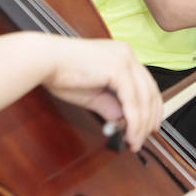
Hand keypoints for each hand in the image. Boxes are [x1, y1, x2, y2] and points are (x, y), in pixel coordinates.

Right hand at [43, 38, 162, 151]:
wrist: (45, 61)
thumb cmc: (62, 72)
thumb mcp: (92, 94)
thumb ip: (110, 105)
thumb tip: (124, 121)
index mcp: (122, 54)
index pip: (146, 83)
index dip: (151, 107)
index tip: (149, 125)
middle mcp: (127, 53)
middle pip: (150, 91)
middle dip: (150, 118)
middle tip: (144, 137)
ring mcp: (124, 59)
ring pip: (143, 99)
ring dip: (141, 125)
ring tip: (135, 141)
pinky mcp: (118, 69)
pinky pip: (132, 101)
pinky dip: (134, 121)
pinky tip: (130, 134)